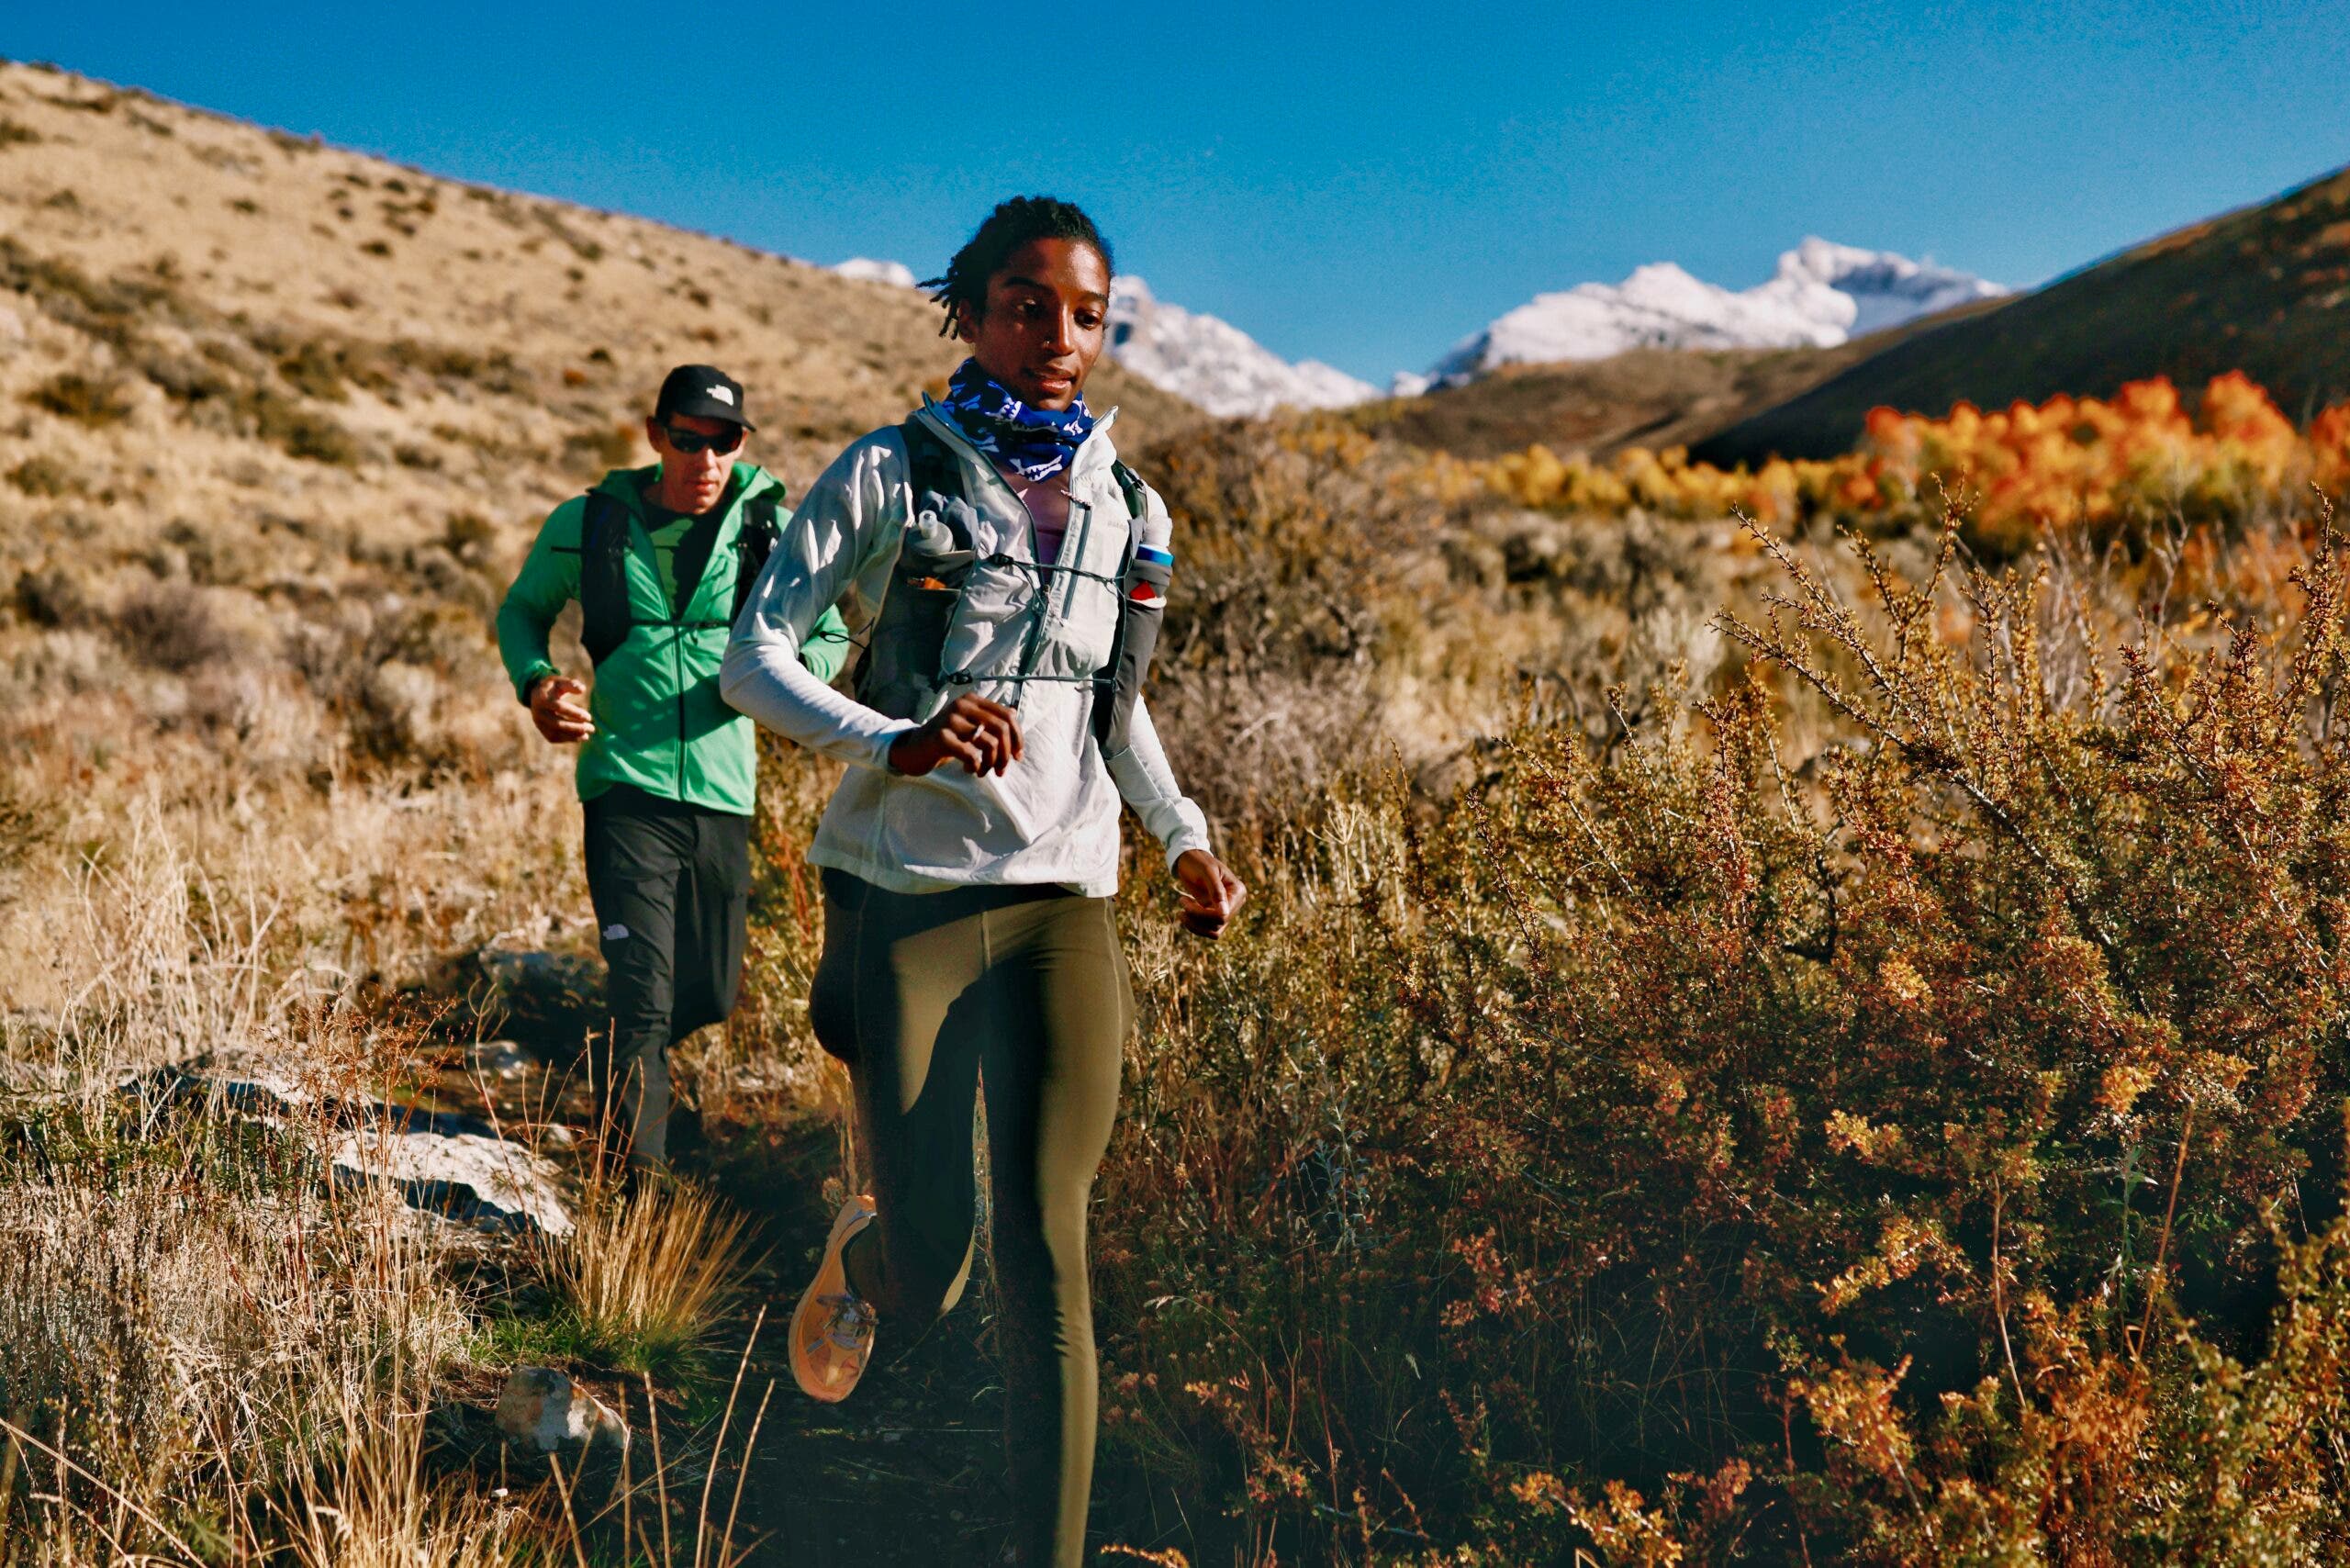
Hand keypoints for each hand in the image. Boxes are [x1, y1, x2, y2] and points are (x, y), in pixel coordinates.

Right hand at [528, 675, 593, 743]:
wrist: (536, 696)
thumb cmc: (552, 687)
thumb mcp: (560, 681)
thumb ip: (571, 684)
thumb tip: (582, 689)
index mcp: (542, 699)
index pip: (559, 707)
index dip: (574, 713)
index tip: (589, 717)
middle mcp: (538, 712)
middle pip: (557, 723)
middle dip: (576, 727)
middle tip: (591, 728)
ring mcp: (538, 723)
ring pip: (555, 733)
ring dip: (572, 736)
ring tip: (587, 736)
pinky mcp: (541, 730)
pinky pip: (554, 738)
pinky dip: (567, 739)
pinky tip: (580, 738)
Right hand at [887, 694, 1024, 776]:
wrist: (913, 749)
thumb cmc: (947, 739)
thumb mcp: (969, 726)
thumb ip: (990, 722)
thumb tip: (1016, 720)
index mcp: (972, 700)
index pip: (1008, 716)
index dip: (1018, 738)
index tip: (1017, 757)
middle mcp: (963, 705)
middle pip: (1002, 730)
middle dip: (1006, 755)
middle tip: (1000, 770)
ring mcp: (951, 719)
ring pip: (990, 743)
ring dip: (991, 763)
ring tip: (982, 771)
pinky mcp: (941, 737)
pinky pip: (971, 755)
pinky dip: (975, 766)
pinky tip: (969, 770)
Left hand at [1173, 849, 1245, 939]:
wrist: (1190, 860)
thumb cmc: (1198, 862)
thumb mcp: (1207, 872)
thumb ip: (1216, 891)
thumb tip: (1224, 913)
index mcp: (1238, 891)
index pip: (1223, 914)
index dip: (1203, 914)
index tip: (1183, 900)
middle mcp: (1235, 903)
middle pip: (1218, 924)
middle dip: (1196, 917)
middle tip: (1181, 900)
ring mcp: (1226, 911)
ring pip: (1213, 931)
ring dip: (1194, 925)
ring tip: (1180, 911)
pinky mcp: (1214, 916)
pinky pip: (1207, 930)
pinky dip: (1194, 926)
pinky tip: (1183, 913)